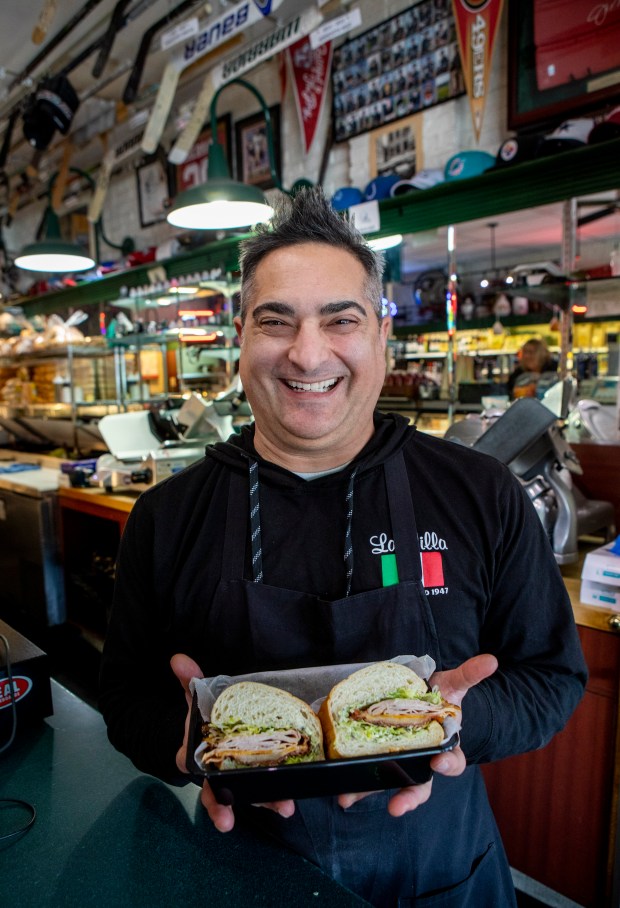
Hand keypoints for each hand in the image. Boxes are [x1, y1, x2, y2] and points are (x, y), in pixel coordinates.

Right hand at [170, 654, 295, 831]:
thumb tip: (178, 659)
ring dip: (268, 802)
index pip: (205, 783)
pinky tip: (290, 800)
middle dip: (241, 809)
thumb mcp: (195, 696)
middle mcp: (217, 773)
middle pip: (227, 796)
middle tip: (254, 815)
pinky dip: (276, 795)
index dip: (214, 800)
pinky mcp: (256, 772)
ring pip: (250, 794)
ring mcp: (237, 776)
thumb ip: (189, 680)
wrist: (207, 725)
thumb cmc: (201, 715)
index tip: (223, 815)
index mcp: (200, 758)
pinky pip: (266, 786)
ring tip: (286, 807)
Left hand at [338, 654, 497, 816]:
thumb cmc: (440, 697)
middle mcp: (423, 760)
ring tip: (349, 800)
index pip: (452, 762)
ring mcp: (401, 762)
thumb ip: (469, 674)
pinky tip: (342, 793)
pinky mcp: (381, 757)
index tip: (438, 763)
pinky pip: (369, 773)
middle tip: (397, 806)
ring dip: (370, 793)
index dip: (447, 765)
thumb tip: (491, 660)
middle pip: (421, 786)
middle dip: (409, 797)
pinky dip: (356, 785)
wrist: (423, 698)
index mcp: (446, 747)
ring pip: (389, 783)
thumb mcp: (455, 685)